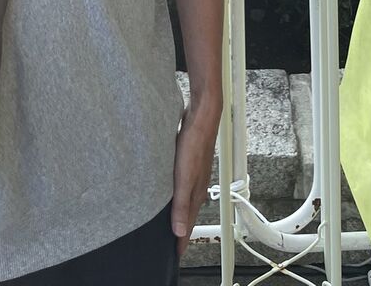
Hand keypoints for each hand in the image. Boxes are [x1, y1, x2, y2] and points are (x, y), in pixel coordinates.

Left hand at [171, 100, 221, 258]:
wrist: (202, 115)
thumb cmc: (195, 143)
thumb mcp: (184, 177)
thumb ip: (181, 205)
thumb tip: (179, 232)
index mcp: (198, 193)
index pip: (189, 225)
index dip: (181, 242)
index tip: (174, 256)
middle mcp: (198, 186)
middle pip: (188, 214)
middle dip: (180, 230)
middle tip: (170, 243)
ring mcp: (194, 174)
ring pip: (185, 199)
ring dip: (178, 212)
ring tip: (168, 222)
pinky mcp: (189, 162)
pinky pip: (182, 185)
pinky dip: (176, 194)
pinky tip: (168, 191)